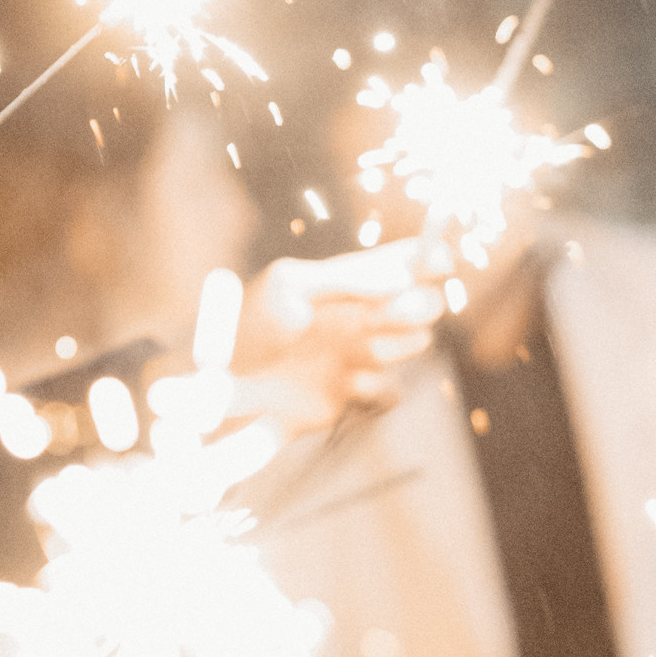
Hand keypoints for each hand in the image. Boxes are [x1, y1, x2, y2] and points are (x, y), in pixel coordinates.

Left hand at [232, 247, 440, 430]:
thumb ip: (347, 277)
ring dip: (392, 346)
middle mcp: (362, 316)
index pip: (407, 263)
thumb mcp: (289, 285)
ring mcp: (359, 355)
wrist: (218, 384)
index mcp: (350, 282)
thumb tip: (404, 274)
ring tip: (353, 349)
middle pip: (426, 304)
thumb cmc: (246, 324)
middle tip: (380, 314)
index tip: (437, 263)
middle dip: (415, 307)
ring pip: (415, 345)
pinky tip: (349, 382)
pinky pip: (391, 394)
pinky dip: (379, 387)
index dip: (431, 260)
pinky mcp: (351, 396)